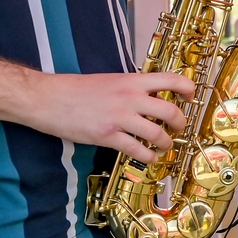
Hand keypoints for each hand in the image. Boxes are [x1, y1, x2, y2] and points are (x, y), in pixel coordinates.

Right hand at [24, 72, 195, 162]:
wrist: (48, 98)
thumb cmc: (78, 89)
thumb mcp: (112, 80)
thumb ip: (133, 88)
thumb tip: (153, 98)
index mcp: (133, 80)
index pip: (173, 79)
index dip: (188, 89)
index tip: (189, 98)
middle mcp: (130, 97)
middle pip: (171, 111)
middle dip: (181, 123)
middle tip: (179, 128)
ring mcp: (119, 117)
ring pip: (157, 134)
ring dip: (166, 143)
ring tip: (164, 146)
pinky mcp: (107, 136)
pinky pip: (136, 150)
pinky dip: (148, 157)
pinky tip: (149, 158)